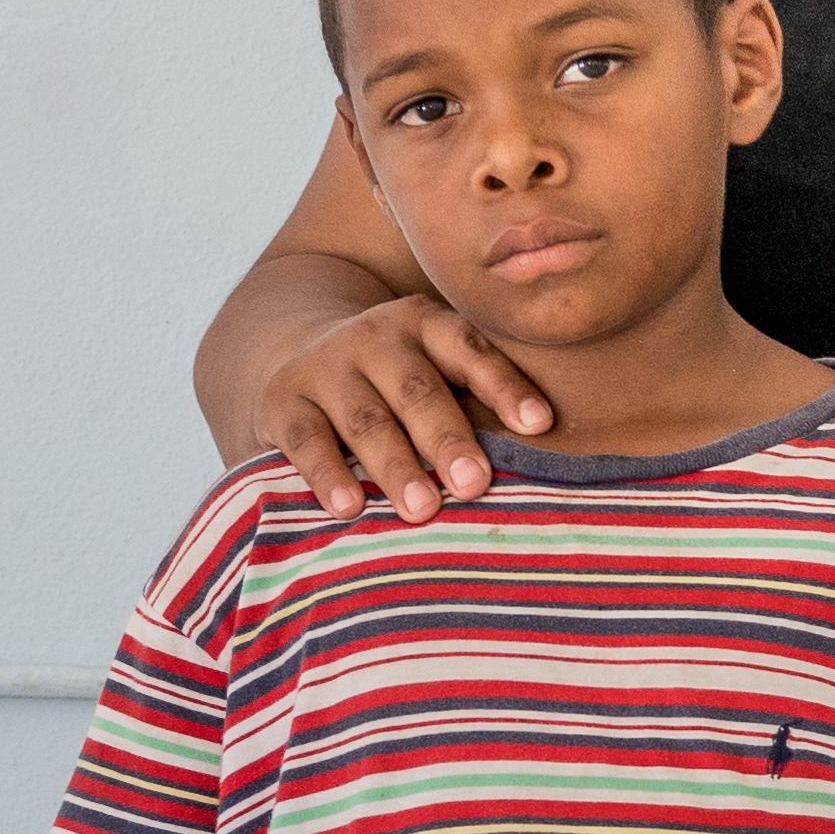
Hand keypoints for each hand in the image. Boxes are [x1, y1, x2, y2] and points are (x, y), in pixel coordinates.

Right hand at [250, 289, 551, 520]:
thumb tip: (551, 451)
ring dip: (395, 465)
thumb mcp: (433, 365)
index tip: (540, 424)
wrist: (292, 353)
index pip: (470, 349)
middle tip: (475, 483)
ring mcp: (325, 367)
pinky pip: (306, 439)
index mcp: (426, 325)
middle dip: (447, 438)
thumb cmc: (395, 380)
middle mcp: (376, 338)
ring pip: (366, 419)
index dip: (504, 384)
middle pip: (418, 390)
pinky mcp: (283, 402)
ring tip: (422, 509)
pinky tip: (350, 507)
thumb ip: (477, 395)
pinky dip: (327, 474)